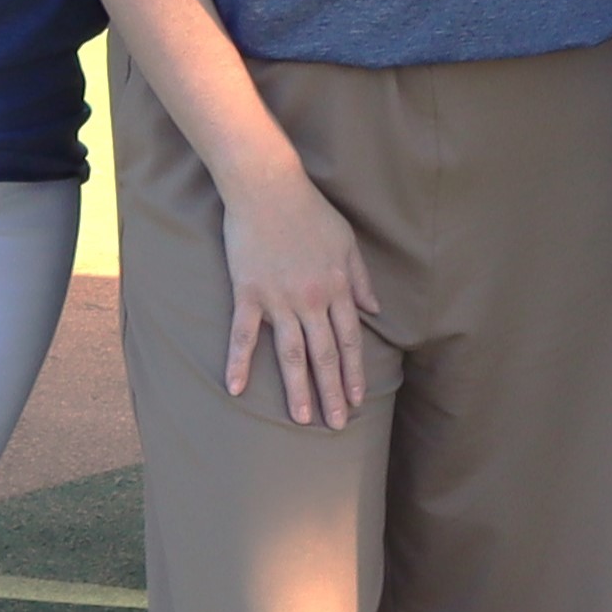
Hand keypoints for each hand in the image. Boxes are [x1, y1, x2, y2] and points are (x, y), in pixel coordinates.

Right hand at [221, 159, 379, 427]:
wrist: (268, 186)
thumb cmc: (309, 210)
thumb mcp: (346, 241)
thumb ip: (361, 278)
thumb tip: (375, 309)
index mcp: (337, 287)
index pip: (349, 340)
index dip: (353, 372)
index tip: (356, 399)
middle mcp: (311, 299)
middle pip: (324, 355)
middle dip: (332, 392)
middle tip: (336, 425)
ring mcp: (279, 299)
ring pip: (292, 353)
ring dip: (298, 390)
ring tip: (303, 420)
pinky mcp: (249, 292)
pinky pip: (244, 334)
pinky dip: (239, 362)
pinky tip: (236, 389)